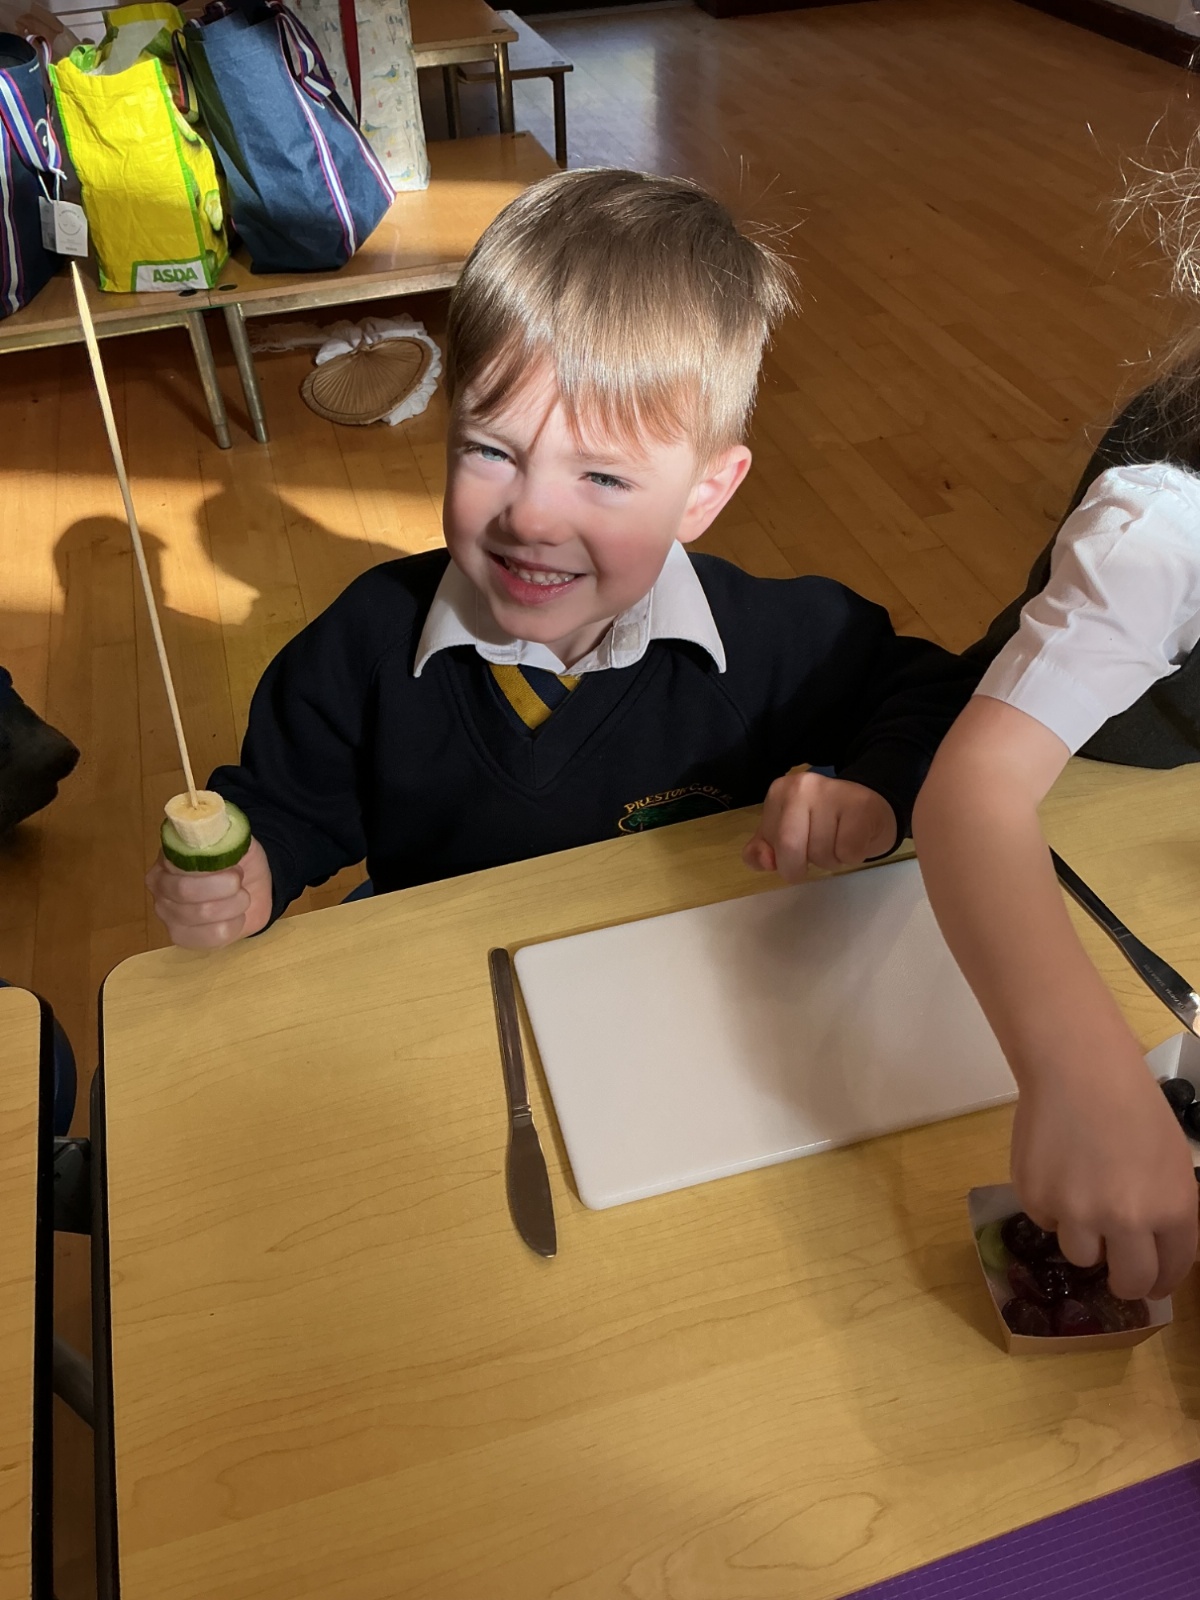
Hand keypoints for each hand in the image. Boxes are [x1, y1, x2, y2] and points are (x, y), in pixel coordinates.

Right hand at [146, 837, 273, 949]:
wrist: (250, 888)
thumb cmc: (236, 862)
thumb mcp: (233, 841)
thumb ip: (222, 835)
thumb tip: (214, 832)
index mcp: (166, 858)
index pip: (180, 864)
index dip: (214, 867)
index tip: (236, 867)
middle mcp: (159, 887)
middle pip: (187, 892)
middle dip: (224, 887)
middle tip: (240, 882)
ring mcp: (168, 915)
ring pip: (203, 915)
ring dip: (234, 905)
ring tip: (242, 897)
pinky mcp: (183, 937)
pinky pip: (213, 936)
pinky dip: (234, 924)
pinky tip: (236, 916)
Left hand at [743, 770, 896, 881]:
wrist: (872, 808)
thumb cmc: (825, 824)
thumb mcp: (785, 835)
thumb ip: (762, 851)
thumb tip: (766, 861)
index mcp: (780, 792)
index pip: (769, 843)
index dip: (783, 860)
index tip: (800, 847)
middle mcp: (802, 786)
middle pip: (790, 848)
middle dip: (802, 867)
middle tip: (817, 855)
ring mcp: (832, 792)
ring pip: (821, 854)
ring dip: (831, 861)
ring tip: (839, 842)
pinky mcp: (861, 806)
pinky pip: (848, 852)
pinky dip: (852, 857)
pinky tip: (856, 839)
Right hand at [1012, 1048, 1197, 1300]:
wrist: (1077, 1070)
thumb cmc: (1133, 1105)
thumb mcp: (1173, 1162)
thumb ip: (1169, 1210)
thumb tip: (1156, 1248)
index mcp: (1172, 1210)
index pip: (1171, 1270)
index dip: (1160, 1282)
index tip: (1150, 1282)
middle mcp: (1126, 1221)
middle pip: (1127, 1282)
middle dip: (1123, 1280)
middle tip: (1115, 1268)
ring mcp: (1076, 1212)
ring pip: (1080, 1255)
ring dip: (1083, 1235)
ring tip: (1079, 1194)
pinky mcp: (1036, 1199)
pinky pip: (1045, 1221)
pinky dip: (1051, 1205)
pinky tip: (1056, 1167)